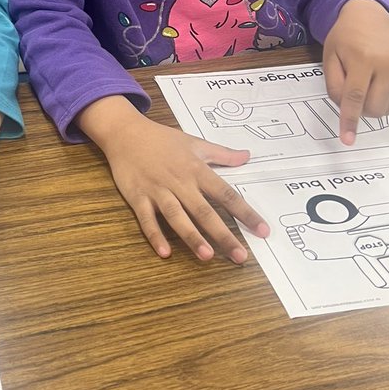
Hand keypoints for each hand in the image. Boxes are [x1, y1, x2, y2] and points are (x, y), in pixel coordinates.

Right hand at [79, 96, 269, 262]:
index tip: (263, 230)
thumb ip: (222, 154)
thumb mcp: (195, 143)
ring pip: (177, 217)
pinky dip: (155, 235)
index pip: (226, 194)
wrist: (125, 133)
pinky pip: (147, 219)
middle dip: (223, 234)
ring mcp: (158, 191)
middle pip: (204, 211)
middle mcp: (179, 182)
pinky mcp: (138, 197)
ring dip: (192, 237)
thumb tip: (248, 156)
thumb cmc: (162, 139)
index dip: (245, 212)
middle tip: (240, 256)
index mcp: (196, 169)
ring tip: (207, 256)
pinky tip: (165, 253)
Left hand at [322, 0, 388, 144]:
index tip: (347, 139)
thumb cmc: (345, 39)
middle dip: (361, 109)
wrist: (368, 18)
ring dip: (376, 104)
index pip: (355, 97)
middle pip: (374, 107)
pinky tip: (386, 85)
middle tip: (356, 92)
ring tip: (370, 83)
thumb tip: (345, 110)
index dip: (350, 121)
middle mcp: (388, 62)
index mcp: (362, 58)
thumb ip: (334, 86)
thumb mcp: (329, 58)